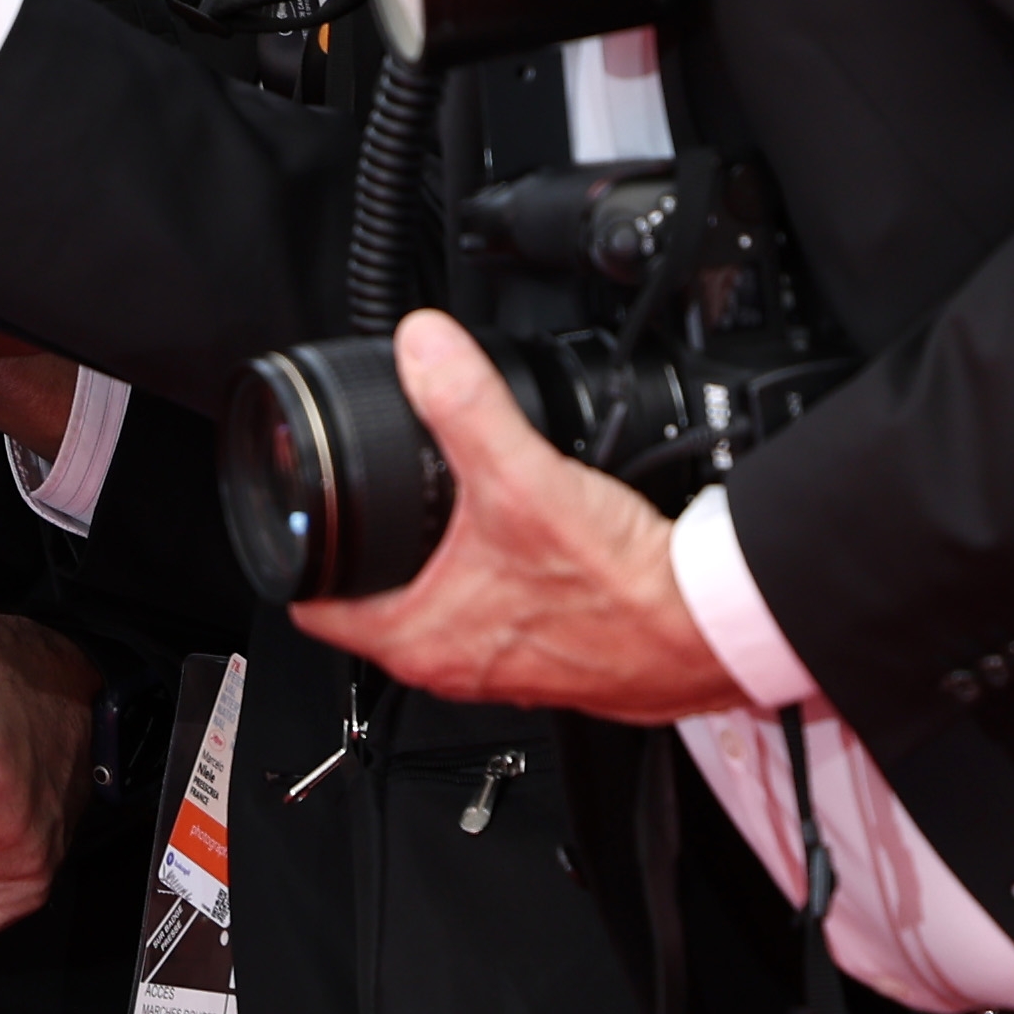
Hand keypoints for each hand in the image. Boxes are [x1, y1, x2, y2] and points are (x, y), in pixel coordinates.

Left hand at [291, 312, 744, 720]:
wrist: (714, 632)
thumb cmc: (625, 592)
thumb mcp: (525, 479)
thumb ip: (465, 405)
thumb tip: (422, 345)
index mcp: (420, 639)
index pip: (314, 609)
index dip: (299, 554)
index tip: (303, 512)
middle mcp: (455, 665)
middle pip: (375, 606)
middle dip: (370, 553)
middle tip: (373, 497)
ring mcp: (505, 668)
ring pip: (442, 609)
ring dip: (439, 565)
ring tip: (450, 508)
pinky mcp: (554, 659)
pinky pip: (501, 613)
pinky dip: (499, 577)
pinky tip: (526, 537)